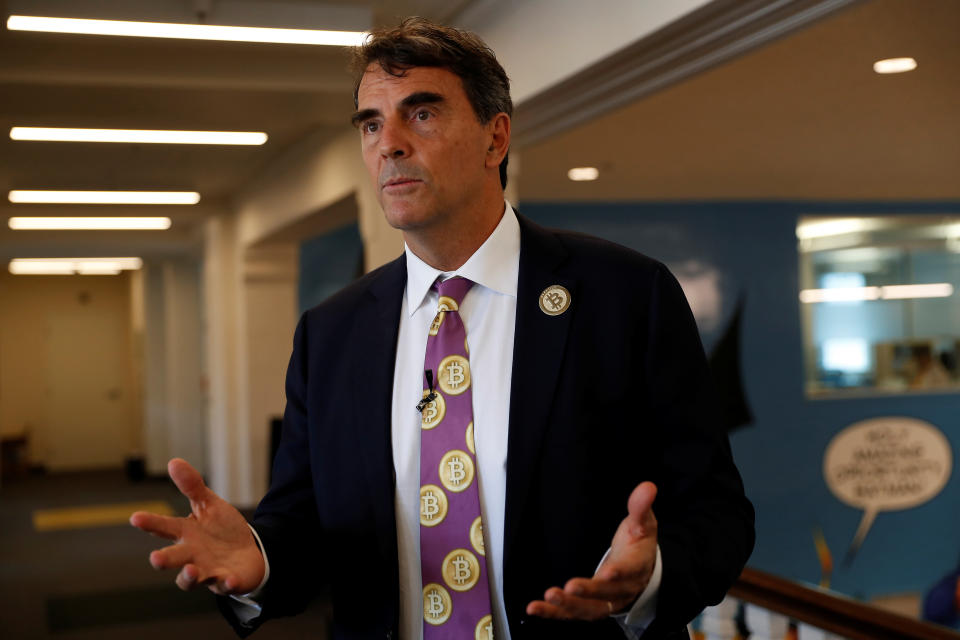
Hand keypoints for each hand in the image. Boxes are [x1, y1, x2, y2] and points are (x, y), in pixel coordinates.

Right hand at [129, 458, 265, 594]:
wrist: (247, 553)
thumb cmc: (221, 529)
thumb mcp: (209, 505)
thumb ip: (192, 486)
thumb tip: (173, 461)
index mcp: (186, 533)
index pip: (165, 527)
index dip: (150, 523)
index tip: (135, 517)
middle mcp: (192, 554)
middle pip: (174, 558)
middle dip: (165, 559)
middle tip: (156, 558)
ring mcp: (208, 570)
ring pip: (192, 578)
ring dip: (189, 576)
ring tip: (190, 569)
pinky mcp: (227, 581)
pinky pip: (226, 585)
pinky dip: (227, 583)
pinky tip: (229, 579)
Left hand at [527, 482, 657, 620]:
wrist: (641, 572)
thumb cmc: (639, 544)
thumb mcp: (643, 523)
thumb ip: (640, 507)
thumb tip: (648, 486)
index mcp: (636, 567)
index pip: (629, 571)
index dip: (619, 573)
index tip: (607, 572)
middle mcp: (622, 590)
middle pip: (607, 596)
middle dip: (589, 592)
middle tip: (570, 586)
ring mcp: (606, 602)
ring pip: (589, 610)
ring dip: (569, 606)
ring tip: (549, 597)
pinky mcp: (590, 607)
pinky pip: (572, 614)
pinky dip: (553, 613)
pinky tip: (535, 608)